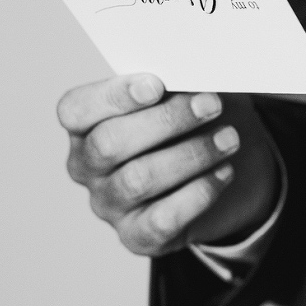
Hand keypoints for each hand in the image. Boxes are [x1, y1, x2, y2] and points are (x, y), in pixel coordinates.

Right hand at [58, 74, 279, 256]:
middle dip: (165, 121)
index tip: (157, 84)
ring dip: (191, 155)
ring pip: (137, 180)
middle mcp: (87, 166)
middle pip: (109, 144)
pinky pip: (162, 219)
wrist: (220, 172)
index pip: (76, 109)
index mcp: (85, 123)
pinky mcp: (137, 235)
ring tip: (229, 138)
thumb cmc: (192, 123)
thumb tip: (198, 70)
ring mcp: (109, 204)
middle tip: (211, 105)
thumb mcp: (183, 95)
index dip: (113, 96)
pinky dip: (199, 193)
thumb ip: (178, 82)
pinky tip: (225, 173)